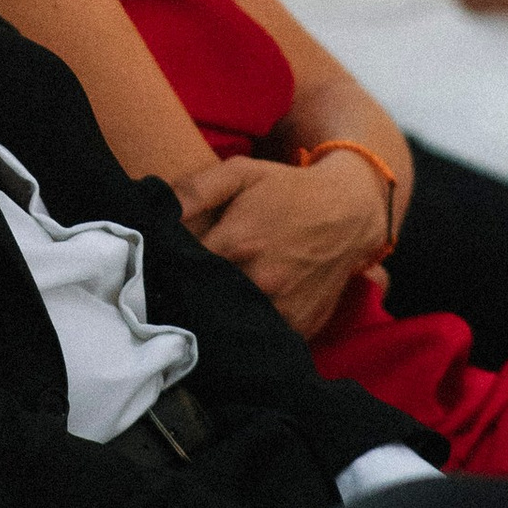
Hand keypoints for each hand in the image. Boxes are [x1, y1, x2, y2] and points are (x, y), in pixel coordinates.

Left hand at [176, 152, 380, 335]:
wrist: (350, 210)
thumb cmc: (288, 190)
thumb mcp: (241, 172)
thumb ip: (195, 188)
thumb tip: (157, 210)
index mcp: (238, 243)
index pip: (183, 270)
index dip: (171, 269)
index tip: (164, 266)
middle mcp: (261, 280)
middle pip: (206, 301)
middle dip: (194, 294)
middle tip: (190, 285)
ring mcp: (284, 307)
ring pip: (234, 323)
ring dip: (224, 314)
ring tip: (219, 299)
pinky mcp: (301, 324)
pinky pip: (265, 335)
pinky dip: (254, 326)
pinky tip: (250, 309)